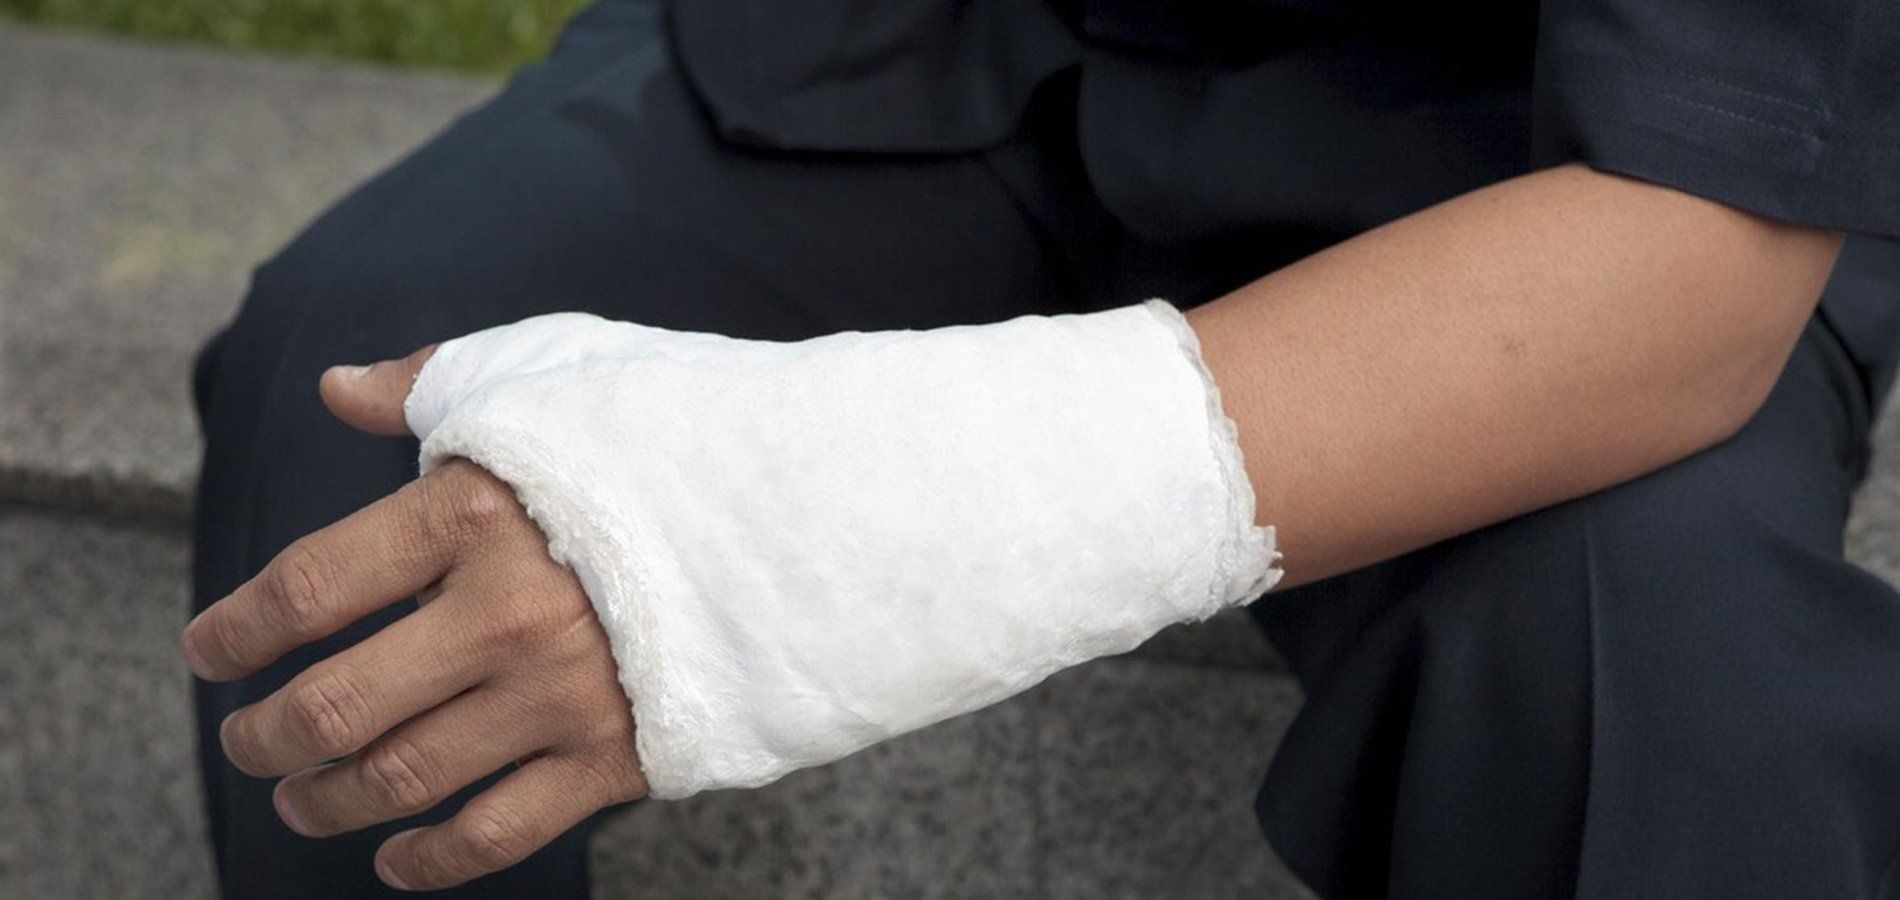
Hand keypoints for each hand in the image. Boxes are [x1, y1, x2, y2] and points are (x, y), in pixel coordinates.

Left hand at [181, 347, 647, 890]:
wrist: (809, 507)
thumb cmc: (666, 438)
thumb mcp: (549, 378)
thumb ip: (431, 385)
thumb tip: (335, 388)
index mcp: (474, 511)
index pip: (308, 588)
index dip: (237, 630)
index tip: (209, 651)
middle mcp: (506, 611)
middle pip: (333, 705)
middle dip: (264, 737)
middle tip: (246, 740)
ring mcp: (562, 693)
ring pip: (400, 779)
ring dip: (327, 800)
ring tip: (301, 799)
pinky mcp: (616, 756)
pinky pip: (496, 833)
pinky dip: (427, 858)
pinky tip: (392, 855)